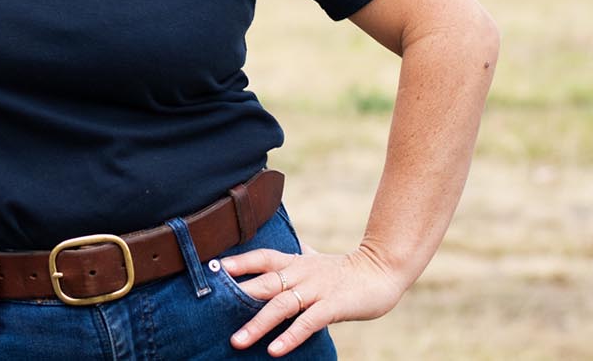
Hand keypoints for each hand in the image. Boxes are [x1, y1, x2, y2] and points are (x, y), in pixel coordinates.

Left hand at [217, 243, 406, 355]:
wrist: (381, 271)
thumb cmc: (345, 270)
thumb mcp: (316, 259)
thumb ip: (298, 254)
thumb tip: (287, 242)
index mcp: (296, 261)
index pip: (263, 257)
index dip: (240, 261)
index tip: (214, 267)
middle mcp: (301, 273)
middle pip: (265, 283)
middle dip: (237, 295)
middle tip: (212, 308)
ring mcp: (316, 289)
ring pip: (281, 306)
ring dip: (257, 324)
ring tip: (237, 341)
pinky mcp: (332, 306)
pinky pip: (307, 323)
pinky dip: (290, 336)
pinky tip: (275, 349)